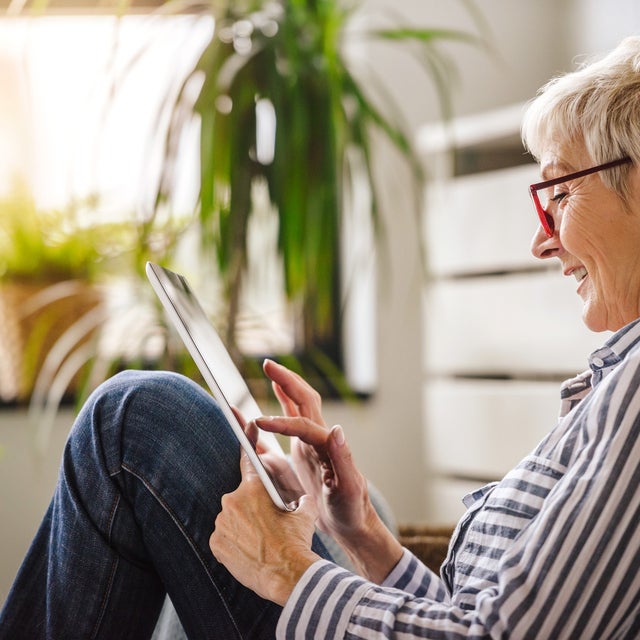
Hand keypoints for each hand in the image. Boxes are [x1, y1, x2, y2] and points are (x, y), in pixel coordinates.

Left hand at [209, 448, 319, 605]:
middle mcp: (233, 500)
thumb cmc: (296, 542)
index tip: (245, 425)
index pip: (248, 458)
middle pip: (241, 497)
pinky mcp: (216, 543)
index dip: (248, 439)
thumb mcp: (305, 514)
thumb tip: (304, 498)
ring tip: (260, 542)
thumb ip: (301, 499)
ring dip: (242, 525)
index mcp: (254, 487)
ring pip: (231, 518)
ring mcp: (222, 523)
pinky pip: (223, 537)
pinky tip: (249, 551)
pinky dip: (234, 542)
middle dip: (252, 506)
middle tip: (267, 524)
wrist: (287, 576)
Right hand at [256, 360, 402, 581]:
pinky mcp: (306, 452)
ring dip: (285, 387)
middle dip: (287, 380)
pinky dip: (280, 407)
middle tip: (267, 364)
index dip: (281, 421)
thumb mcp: (349, 488)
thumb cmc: (351, 509)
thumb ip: (343, 459)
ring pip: (298, 406)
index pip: (302, 423)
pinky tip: (271, 400)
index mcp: (328, 446)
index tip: (260, 422)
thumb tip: (337, 429)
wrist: (352, 523)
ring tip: (270, 371)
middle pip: (304, 399)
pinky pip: (290, 424)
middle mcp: (320, 438)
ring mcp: (312, 444)